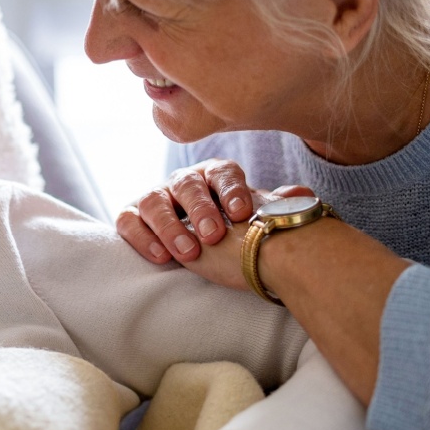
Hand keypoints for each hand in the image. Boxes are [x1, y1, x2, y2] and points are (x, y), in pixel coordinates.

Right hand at [116, 160, 313, 265]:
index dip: (231, 190)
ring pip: (153, 201)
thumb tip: (301, 194)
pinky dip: (142, 236)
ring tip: (187, 253)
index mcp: (215, 176)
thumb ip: (275, 206)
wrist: (205, 251)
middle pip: (187, 184)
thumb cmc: (233, 233)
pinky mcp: (131, 217)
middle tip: (214, 236)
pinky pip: (128, 221)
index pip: (222, 172)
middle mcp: (183, 182)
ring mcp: (155, 198)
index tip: (243, 214)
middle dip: (200, 209)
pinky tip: (160, 256)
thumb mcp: (255, 219)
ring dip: (169, 226)